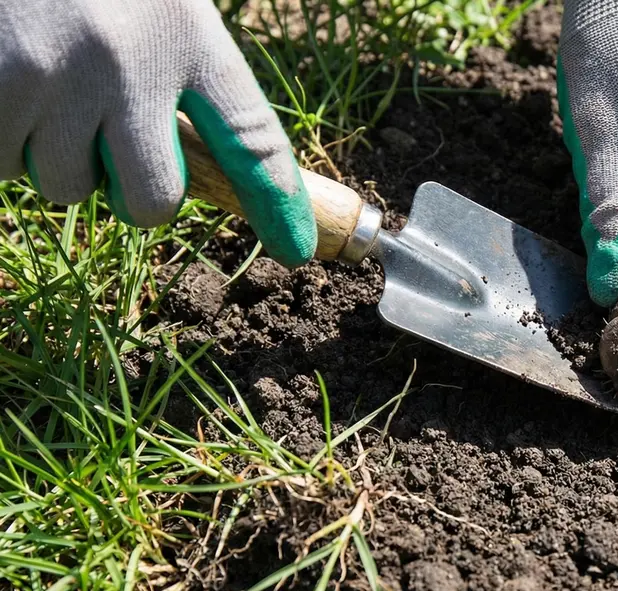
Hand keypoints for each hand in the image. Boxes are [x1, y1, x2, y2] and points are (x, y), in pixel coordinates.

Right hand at [0, 0, 314, 266]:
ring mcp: (57, 78)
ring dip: (53, 154)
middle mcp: (133, 61)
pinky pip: (4, 167)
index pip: (251, 138)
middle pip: (154, 199)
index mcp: (189, 34)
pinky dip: (4, 141)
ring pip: (68, 187)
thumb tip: (188, 170)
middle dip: (132, 191)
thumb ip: (184, 76)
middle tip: (107, 141)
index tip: (296, 248)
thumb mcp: (158, 6)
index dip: (276, 202)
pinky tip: (5, 80)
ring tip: (42, 80)